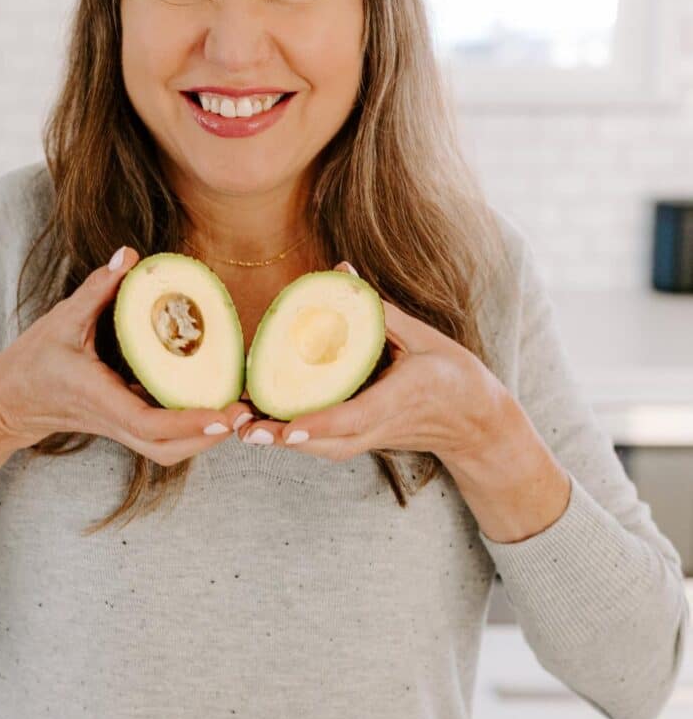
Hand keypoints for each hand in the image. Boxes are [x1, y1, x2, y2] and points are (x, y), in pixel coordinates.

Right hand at [0, 246, 250, 465]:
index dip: (189, 422)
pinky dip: (192, 429)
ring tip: (240, 413)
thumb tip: (130, 254)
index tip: (224, 414)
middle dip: (209, 437)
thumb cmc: (34, 359)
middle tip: (246, 414)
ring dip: (205, 438)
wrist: (10, 400)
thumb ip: (98, 287)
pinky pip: (163, 439)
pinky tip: (216, 404)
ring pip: (168, 450)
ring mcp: (120, 428)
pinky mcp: (125, 425)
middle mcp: (114, 420)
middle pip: (168, 449)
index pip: (150, 425)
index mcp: (100, 398)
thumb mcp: (62, 319)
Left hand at [237, 261, 508, 463]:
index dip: (321, 422)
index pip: (357, 415)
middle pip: (329, 442)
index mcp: (403, 397)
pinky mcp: (365, 441)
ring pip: (324, 449)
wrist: (476, 422)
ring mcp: (373, 439)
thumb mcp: (425, 336)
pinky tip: (263, 424)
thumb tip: (340, 269)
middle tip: (244, 428)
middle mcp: (383, 425)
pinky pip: (326, 445)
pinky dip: (295, 438)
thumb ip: (378, 309)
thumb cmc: (453, 374)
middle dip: (285, 438)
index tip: (288, 427)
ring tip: (242, 427)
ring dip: (282, 442)